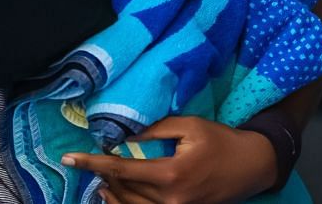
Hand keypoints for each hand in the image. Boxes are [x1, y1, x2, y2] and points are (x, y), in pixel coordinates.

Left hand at [62, 116, 276, 203]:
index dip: (93, 163)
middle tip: (87, 162)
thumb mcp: (188, 125)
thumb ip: (155, 130)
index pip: (122, 169)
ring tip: (99, 180)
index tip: (70, 158)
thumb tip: (126, 134)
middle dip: (103, 175)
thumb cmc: (221, 141)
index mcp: (171, 174)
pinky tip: (116, 195)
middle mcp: (171, 199)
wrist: (252, 166)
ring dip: (112, 193)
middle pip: (124, 190)